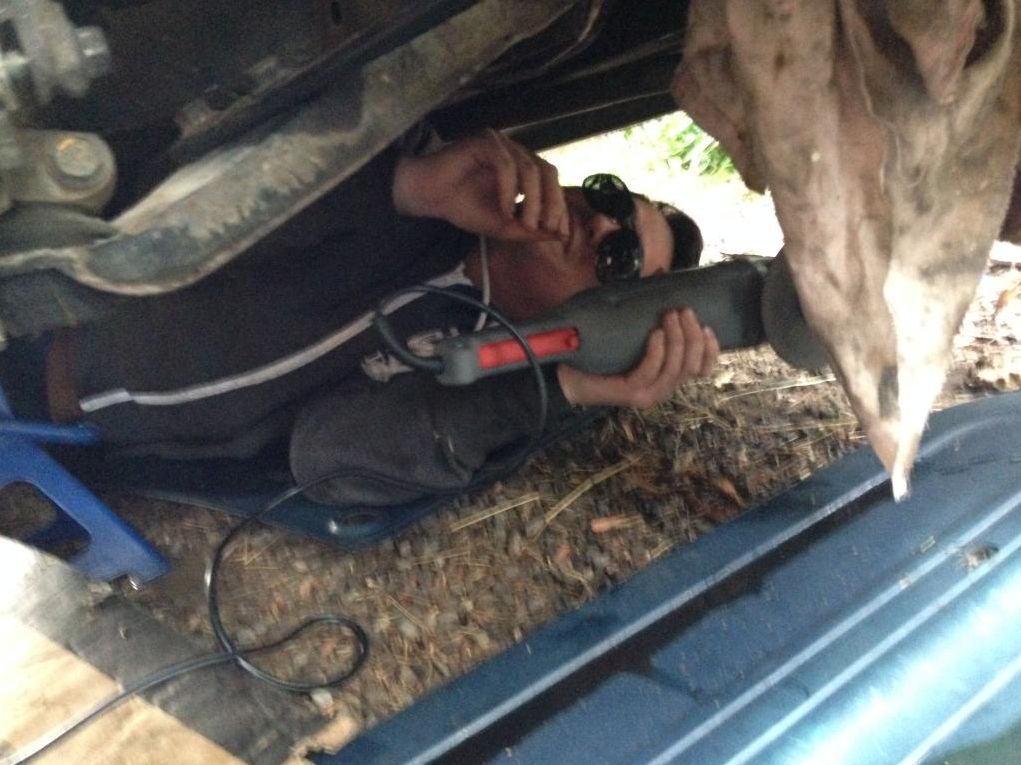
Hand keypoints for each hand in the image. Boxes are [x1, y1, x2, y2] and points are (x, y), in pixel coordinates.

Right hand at [392, 129, 568, 240]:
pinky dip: (509, 189)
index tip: (560, 231)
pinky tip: (504, 209)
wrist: (428, 195)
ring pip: (530, 168)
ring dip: (532, 199)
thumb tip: (560, 234)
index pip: (551, 183)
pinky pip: (505, 164)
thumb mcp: (502, 226)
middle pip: (547, 171)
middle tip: (547, 227)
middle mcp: (516, 153)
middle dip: (553, 202)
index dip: (559, 206)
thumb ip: (528, 230)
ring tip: (525, 223)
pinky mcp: (486, 142)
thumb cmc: (463, 207)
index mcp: (523, 169)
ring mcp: (502, 145)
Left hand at [556, 309, 719, 407]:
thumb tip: (661, 272)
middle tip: (683, 311)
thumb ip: (649, 309)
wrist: (568, 375)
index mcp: (667, 376)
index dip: (711, 350)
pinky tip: (655, 334)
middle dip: (692, 336)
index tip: (707, 326)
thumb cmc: (600, 351)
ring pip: (675, 368)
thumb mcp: (631, 329)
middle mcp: (662, 388)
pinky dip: (657, 352)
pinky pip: (650, 371)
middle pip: (692, 365)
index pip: (701, 369)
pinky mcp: (631, 393)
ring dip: (677, 340)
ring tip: (670, 316)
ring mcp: (648, 393)